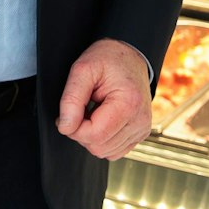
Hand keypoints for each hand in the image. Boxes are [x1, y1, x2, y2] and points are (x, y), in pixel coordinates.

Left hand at [55, 38, 152, 159]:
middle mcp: (140, 120)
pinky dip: (103, 139)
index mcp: (129, 103)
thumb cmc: (108, 59)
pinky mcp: (140, 133)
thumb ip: (71, 99)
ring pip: (104, 152)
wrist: (129, 56)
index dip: (74, 128)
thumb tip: (66, 127)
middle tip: (82, 108)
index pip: (94, 135)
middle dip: (82, 131)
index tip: (69, 112)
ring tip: (94, 110)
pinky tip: (103, 119)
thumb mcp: (82, 69)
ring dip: (92, 135)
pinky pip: (114, 151)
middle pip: (98, 147)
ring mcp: (142, 128)